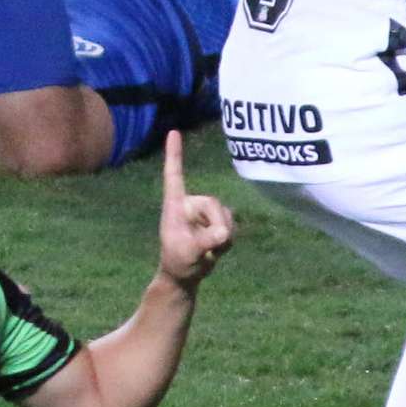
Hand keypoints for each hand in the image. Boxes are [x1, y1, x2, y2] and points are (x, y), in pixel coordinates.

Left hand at [158, 130, 234, 282]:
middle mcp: (191, 204)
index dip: (175, 154)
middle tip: (213, 248)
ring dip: (223, 236)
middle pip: (214, 204)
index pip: (174, 176)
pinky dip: (228, 239)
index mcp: (175, 205)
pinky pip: (232, 224)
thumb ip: (205, 242)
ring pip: (226, 215)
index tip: (173, 132)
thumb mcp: (189, 253)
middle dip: (217, 225)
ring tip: (209, 251)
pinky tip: (217, 250)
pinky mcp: (218, 220)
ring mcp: (205, 212)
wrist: (185, 275)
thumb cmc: (178, 261)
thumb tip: (224, 232)